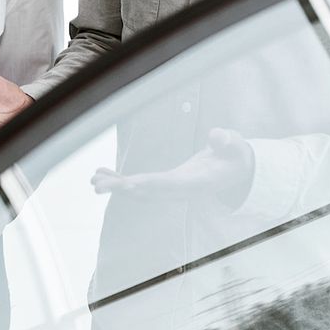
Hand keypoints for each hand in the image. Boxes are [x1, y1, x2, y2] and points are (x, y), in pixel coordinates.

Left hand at [91, 128, 254, 205]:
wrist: (234, 172)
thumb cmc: (234, 157)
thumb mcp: (236, 147)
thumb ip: (229, 142)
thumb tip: (218, 138)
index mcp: (197, 182)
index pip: (170, 184)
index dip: (150, 184)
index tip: (129, 184)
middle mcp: (180, 191)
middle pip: (148, 192)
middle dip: (122, 189)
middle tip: (97, 186)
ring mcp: (170, 190)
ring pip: (139, 191)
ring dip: (116, 186)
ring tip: (93, 179)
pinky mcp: (164, 184)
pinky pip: (139, 184)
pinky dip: (120, 179)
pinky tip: (103, 172)